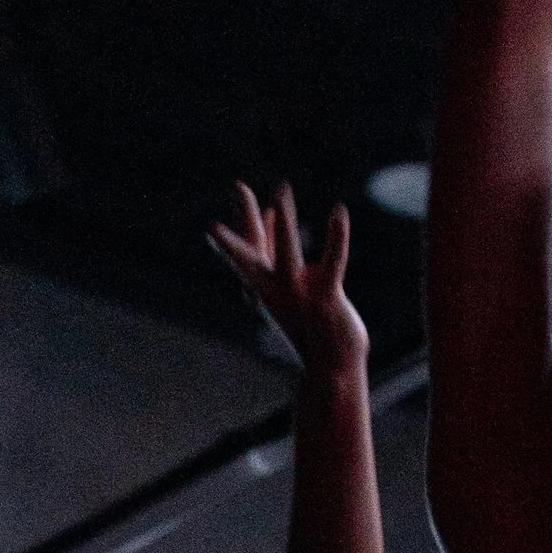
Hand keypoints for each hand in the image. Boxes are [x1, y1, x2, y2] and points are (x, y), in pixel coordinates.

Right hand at [208, 184, 367, 379]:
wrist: (331, 364)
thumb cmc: (307, 318)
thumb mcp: (286, 281)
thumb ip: (275, 245)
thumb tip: (270, 212)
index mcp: (262, 287)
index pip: (244, 255)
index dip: (230, 240)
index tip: (213, 229)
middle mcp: (274, 290)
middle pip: (248, 258)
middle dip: (231, 240)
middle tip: (212, 227)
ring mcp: (299, 295)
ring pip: (287, 252)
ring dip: (283, 222)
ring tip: (280, 188)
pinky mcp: (326, 297)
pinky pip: (332, 261)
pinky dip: (336, 237)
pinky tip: (338, 212)